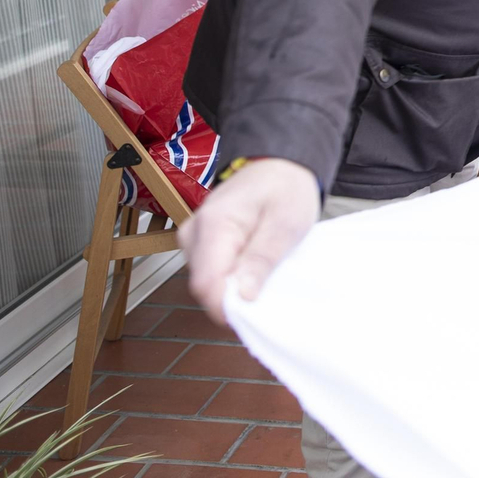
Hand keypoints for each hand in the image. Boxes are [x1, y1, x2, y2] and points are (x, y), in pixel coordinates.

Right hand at [179, 158, 320, 324]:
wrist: (278, 165)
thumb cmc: (285, 189)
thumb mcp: (285, 223)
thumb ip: (261, 259)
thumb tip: (241, 297)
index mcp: (213, 225)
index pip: (206, 284)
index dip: (228, 306)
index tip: (257, 313)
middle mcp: (193, 233)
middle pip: (205, 286)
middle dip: (235, 297)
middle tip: (271, 288)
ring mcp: (193, 238)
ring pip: (208, 282)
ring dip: (235, 287)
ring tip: (267, 273)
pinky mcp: (200, 243)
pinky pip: (212, 271)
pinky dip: (233, 276)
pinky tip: (256, 269)